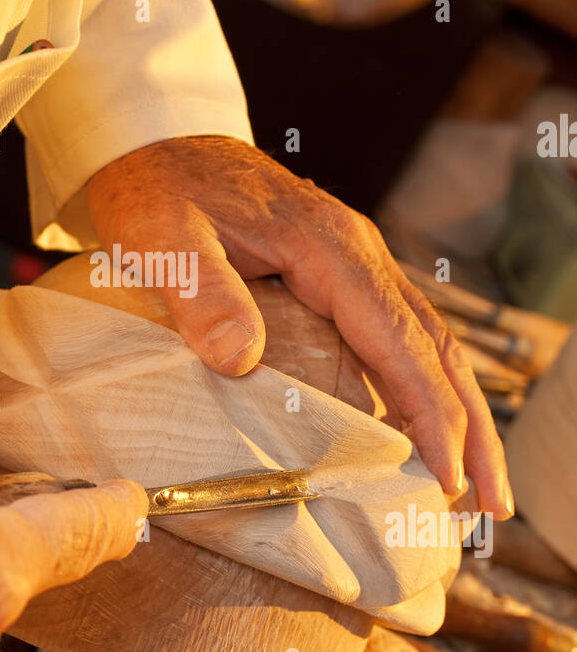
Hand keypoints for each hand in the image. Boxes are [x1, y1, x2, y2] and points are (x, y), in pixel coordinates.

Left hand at [87, 136, 512, 518]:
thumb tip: (241, 361)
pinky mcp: (339, 277)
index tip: (447, 476)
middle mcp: (358, 254)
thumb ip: (201, 293)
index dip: (429, 413)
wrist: (157, 146)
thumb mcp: (162, 237)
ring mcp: (353, 264)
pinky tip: (420, 434)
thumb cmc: (158, 191)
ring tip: (476, 487)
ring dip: (458, 413)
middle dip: (473, 428)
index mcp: (329, 247)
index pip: (398, 342)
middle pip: (437, 348)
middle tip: (495, 505)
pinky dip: (421, 390)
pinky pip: (397, 338)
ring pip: (427, 344)